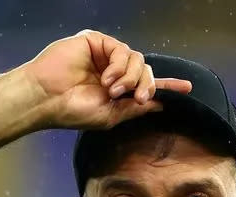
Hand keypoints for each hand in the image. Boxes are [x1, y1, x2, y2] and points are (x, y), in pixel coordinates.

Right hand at [22, 29, 192, 129]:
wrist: (48, 99)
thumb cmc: (73, 111)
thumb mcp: (111, 116)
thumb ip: (135, 108)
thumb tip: (160, 104)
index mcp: (116, 89)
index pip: (146, 84)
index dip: (166, 85)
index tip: (187, 88)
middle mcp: (113, 70)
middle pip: (145, 70)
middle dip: (146, 85)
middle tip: (137, 98)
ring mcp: (105, 55)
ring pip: (137, 59)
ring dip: (130, 77)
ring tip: (111, 90)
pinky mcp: (96, 41)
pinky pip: (122, 49)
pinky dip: (119, 66)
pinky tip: (106, 78)